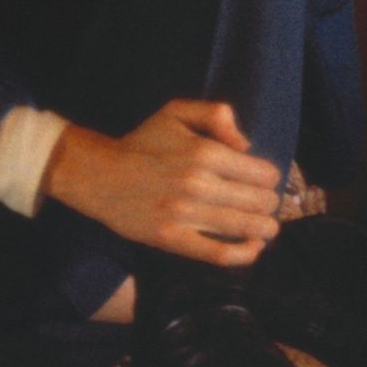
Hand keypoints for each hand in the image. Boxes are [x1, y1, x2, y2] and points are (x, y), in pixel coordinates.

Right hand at [43, 99, 282, 265]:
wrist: (98, 175)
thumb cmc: (141, 144)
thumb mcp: (175, 112)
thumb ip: (216, 114)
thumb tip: (246, 145)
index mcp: (204, 152)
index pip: (264, 174)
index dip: (268, 178)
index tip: (260, 181)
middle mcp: (199, 183)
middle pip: (261, 202)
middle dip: (268, 203)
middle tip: (260, 204)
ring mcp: (185, 214)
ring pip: (248, 228)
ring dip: (264, 228)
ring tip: (263, 226)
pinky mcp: (172, 238)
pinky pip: (220, 254)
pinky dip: (246, 253)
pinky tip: (254, 247)